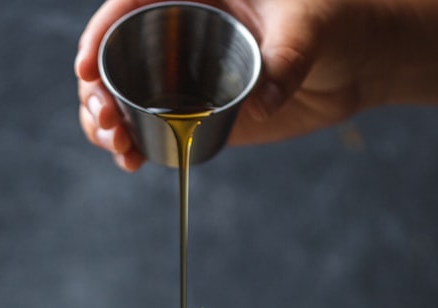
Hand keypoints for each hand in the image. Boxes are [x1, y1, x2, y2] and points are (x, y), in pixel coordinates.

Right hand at [75, 0, 375, 171]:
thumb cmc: (332, 16)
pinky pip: (151, 127)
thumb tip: (264, 101)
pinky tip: (131, 162)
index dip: (98, 35)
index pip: (128, 5)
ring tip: (118, 149)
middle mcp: (178, 31)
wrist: (352, 59)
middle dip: (96, 91)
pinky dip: (133, 145)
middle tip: (106, 121)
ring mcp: (183, 75)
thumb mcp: (308, 22)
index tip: (85, 69)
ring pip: (123, 96)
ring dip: (107, 124)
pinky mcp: (195, 112)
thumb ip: (288, 56)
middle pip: (113, 57)